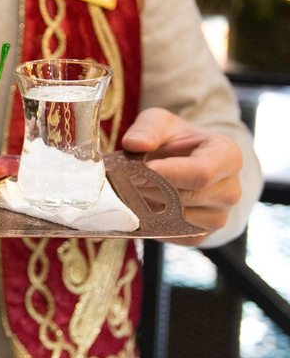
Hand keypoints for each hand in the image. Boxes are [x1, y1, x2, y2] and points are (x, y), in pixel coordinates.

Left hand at [121, 108, 242, 245]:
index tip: (141, 170)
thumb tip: (135, 144)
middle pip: (187, 197)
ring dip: (151, 207)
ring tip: (134, 190)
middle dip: (153, 189)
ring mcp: (219, 216)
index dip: (169, 174)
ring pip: (180, 219)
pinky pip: (175, 235)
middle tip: (127, 179)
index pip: (201, 172)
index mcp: (227, 156)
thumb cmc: (174, 139)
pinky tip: (143, 206)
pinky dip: (154, 223)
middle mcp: (230, 190)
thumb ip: (147, 128)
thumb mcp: (160, 122)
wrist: (184, 162)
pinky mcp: (201, 235)